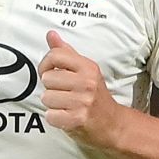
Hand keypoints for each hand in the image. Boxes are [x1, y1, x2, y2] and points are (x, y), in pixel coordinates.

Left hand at [40, 30, 123, 147]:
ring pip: (46, 98)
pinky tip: (66, 116)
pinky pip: (50, 116)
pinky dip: (55, 118)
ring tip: (67, 105)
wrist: (113, 124)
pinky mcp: (78, 118)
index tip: (49, 72)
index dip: (45, 65)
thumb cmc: (95, 96)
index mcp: (87, 67)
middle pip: (47, 78)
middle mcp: (86, 82)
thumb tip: (51, 35)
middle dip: (51, 88)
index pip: (54, 56)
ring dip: (53, 105)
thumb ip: (66, 53)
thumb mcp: (84, 70)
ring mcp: (83, 101)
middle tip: (64, 93)